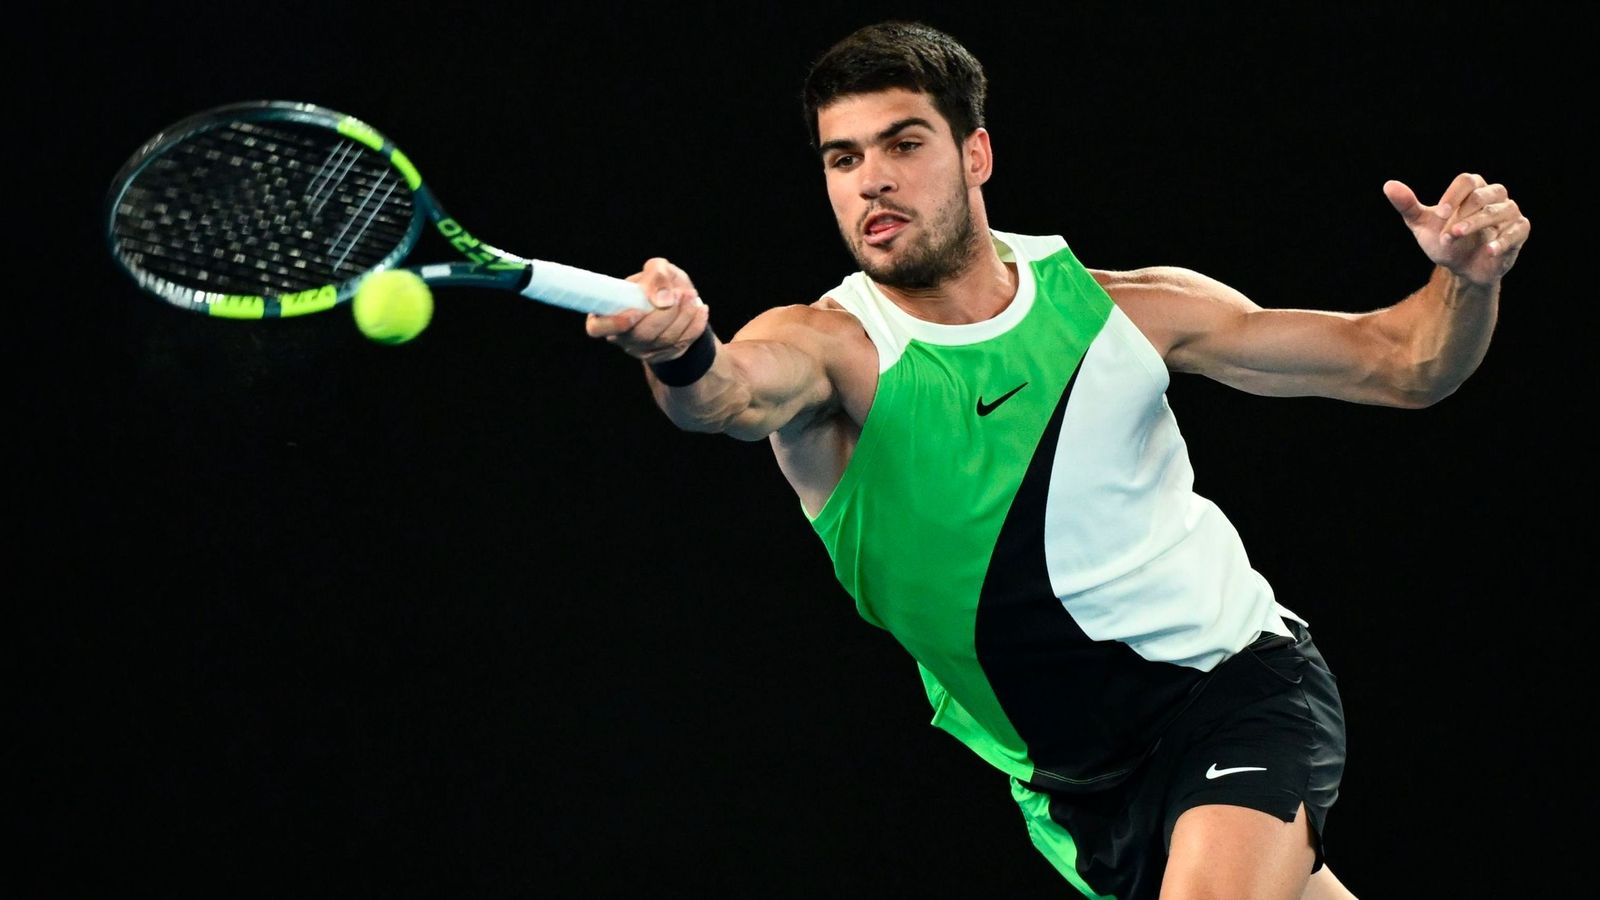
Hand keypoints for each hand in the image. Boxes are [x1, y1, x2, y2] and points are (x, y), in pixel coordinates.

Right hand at [584, 257, 709, 362]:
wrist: (679, 302)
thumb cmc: (660, 284)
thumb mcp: (658, 269)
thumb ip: (657, 275)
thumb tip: (662, 299)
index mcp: (608, 314)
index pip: (597, 328)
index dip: (613, 324)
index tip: (635, 312)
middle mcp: (622, 336)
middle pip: (640, 335)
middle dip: (664, 314)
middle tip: (680, 293)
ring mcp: (643, 350)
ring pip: (664, 341)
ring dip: (683, 317)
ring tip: (691, 296)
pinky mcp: (665, 355)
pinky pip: (682, 344)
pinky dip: (695, 325)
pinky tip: (701, 309)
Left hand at [1384, 173, 1529, 285]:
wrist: (1460, 267)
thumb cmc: (1443, 240)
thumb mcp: (1422, 225)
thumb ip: (1408, 205)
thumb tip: (1388, 185)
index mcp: (1472, 189)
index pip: (1467, 181)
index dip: (1453, 195)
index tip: (1439, 214)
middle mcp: (1494, 196)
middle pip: (1485, 195)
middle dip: (1465, 214)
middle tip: (1448, 233)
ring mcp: (1509, 212)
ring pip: (1501, 211)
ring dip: (1478, 225)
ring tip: (1457, 238)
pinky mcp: (1519, 231)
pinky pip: (1517, 230)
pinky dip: (1503, 240)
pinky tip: (1488, 251)